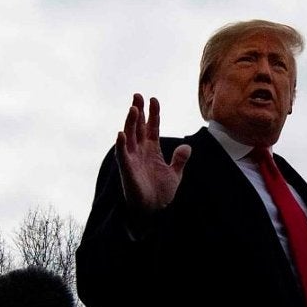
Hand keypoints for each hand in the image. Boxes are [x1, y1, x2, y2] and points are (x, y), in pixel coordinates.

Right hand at [116, 94, 190, 215]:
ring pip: (129, 136)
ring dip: (130, 123)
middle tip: (137, 95)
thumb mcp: (175, 174)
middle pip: (138, 127)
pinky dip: (120, 144)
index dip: (153, 113)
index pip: (152, 127)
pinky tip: (121, 133)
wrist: (154, 211)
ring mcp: (132, 159)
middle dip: (138, 111)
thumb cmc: (161, 194)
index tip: (154, 99)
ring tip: (133, 108)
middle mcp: (140, 151)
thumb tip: (186, 146)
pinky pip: (122, 155)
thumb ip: (179, 160)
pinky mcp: (127, 170)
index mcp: (152, 150)